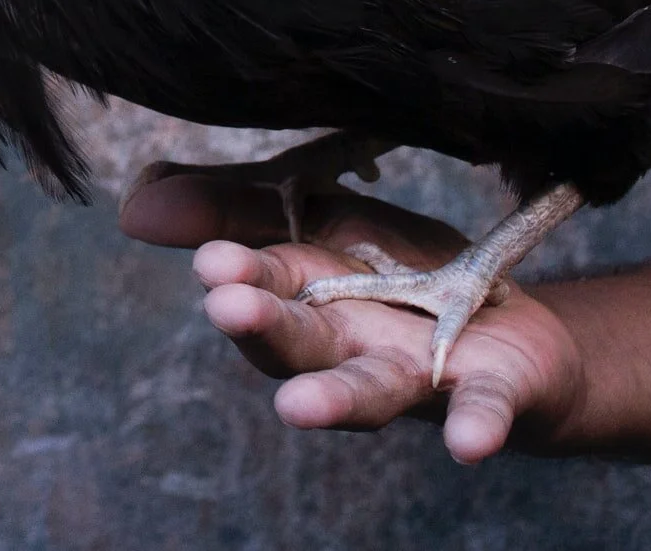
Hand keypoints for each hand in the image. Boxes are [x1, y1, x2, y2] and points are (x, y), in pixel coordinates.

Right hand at [123, 174, 587, 463]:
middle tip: (229, 307)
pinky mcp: (492, 389)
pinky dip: (477, 425)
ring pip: (370, 388)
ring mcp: (417, 371)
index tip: (211, 265)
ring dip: (334, 400)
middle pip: (302, 340)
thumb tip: (133, 208)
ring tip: (298, 409)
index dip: (239, 274)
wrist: (517, 324)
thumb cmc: (399, 273)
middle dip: (266, 327)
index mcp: (306, 292)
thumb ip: (230, 205)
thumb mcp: (319, 215)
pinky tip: (469, 444)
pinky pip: (485, 408)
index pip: (263, 282)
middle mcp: (350, 343)